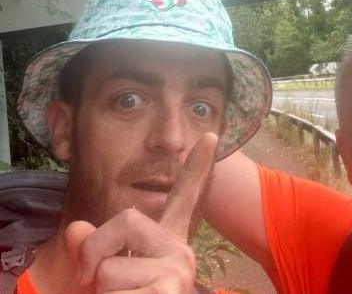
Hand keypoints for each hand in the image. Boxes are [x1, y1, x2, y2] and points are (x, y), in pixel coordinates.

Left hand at [66, 133, 217, 292]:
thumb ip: (91, 249)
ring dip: (100, 292)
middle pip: (126, 219)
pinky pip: (113, 291)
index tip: (213, 135)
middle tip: (97, 282)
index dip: (196, 166)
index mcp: (168, 244)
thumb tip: (77, 228)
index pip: (184, 198)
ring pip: (111, 265)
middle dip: (95, 251)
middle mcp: (181, 252)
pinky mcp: (169, 291)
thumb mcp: (102, 277)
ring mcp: (178, 272)